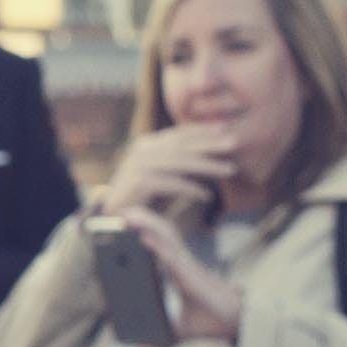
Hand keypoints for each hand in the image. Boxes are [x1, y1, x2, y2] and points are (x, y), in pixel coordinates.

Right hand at [101, 123, 244, 227]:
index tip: (225, 129)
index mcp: (147, 144)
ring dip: (207, 165)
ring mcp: (137, 166)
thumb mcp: (162, 175)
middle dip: (210, 143)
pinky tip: (206, 195)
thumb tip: (205, 151)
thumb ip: (178, 163)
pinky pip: (170, 183)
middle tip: (235, 143)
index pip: (179, 134)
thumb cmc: (140, 198)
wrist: (112, 218)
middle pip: (182, 145)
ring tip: (230, 169)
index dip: (202, 130)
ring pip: (179, 162)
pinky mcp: (137, 183)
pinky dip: (189, 188)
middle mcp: (141, 151)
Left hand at [117, 207, 241, 342]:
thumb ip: (162, 339)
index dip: (140, 235)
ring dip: (145, 224)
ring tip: (125, 214)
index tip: (118, 229)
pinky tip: (140, 236)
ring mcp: (185, 266)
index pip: (155, 248)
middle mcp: (179, 264)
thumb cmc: (211, 320)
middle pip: (158, 235)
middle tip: (118, 213)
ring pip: (164, 238)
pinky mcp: (189, 274)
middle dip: (140, 222)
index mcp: (176, 272)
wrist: (236, 323)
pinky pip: (169, 255)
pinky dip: (154, 245)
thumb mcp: (180, 331)